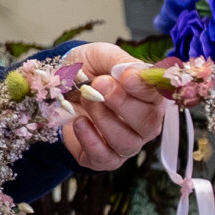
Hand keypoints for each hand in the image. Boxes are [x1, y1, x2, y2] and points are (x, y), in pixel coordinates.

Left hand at [59, 42, 167, 170]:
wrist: (56, 87)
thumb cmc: (87, 70)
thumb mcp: (102, 55)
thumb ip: (121, 62)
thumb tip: (133, 74)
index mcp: (149, 97)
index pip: (157, 97)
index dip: (143, 88)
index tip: (126, 78)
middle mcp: (143, 123)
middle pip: (147, 122)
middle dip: (122, 103)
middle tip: (98, 85)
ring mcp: (125, 143)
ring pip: (127, 142)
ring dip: (104, 119)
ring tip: (85, 99)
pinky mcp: (103, 158)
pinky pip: (105, 158)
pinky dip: (90, 140)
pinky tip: (79, 122)